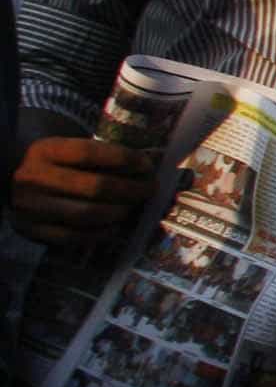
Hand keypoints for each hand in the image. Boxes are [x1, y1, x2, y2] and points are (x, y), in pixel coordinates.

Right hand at [9, 135, 158, 244]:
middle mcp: (32, 177)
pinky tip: (116, 225)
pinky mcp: (31, 230)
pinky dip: (102, 232)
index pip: (90, 153)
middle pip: (95, 187)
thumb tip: (148, 167)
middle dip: (131, 189)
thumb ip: (100, 156)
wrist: (14, 182)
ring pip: (87, 214)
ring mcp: (30, 206)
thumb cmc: (56, 165)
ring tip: (133, 207)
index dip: (124, 159)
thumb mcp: (68, 151)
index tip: (148, 166)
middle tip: (149, 189)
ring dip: (120, 211)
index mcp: (44, 150)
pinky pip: (74, 236)